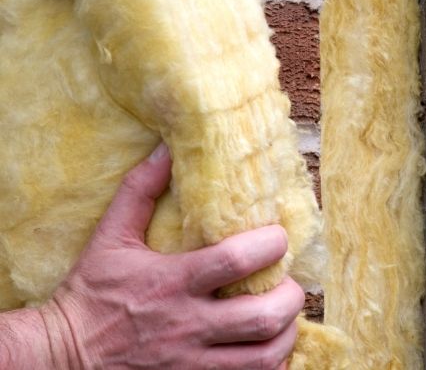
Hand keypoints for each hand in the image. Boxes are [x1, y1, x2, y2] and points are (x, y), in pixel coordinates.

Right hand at [36, 144, 303, 368]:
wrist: (62, 356)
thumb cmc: (92, 293)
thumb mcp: (111, 237)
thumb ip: (141, 191)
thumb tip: (166, 149)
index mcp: (171, 282)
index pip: (235, 260)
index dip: (271, 244)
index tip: (279, 237)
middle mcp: (187, 325)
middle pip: (262, 317)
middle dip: (290, 298)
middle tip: (289, 284)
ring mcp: (192, 363)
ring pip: (263, 357)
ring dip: (287, 335)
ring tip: (285, 317)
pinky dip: (270, 366)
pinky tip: (268, 349)